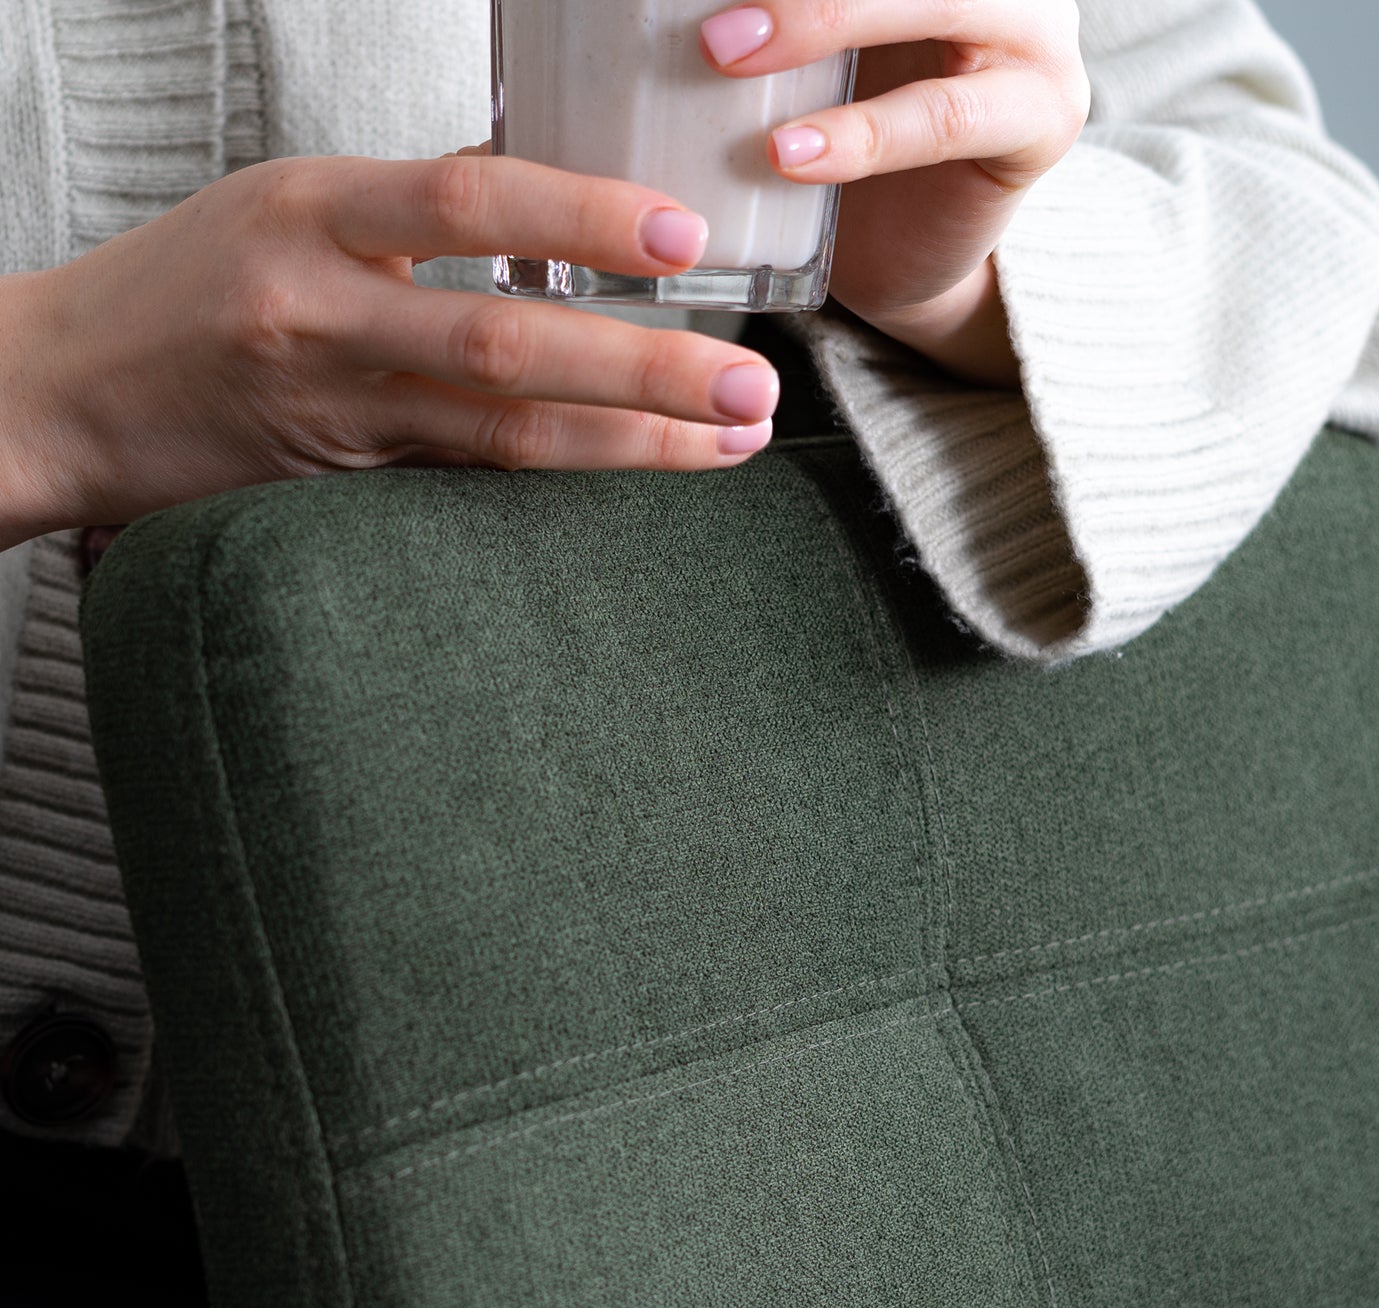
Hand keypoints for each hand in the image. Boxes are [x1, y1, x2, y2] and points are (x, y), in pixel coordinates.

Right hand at [0, 153, 781, 549]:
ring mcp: (330, 410)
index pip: (469, 201)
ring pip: (503, 435)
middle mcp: (322, 310)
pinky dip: (560, 481)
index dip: (584, 218)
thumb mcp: (288, 204)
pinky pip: (468, 484)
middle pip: (508, 343)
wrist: (59, 390)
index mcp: (314, 209)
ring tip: (733, 444)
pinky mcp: (336, 487)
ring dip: (632, 445)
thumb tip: (547, 192)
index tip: (685, 241)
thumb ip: (414, 209)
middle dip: (646, 369)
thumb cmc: (186, 286)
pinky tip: (640, 478)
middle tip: (752, 386)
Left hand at [698, 0, 1089, 384]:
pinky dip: (865, 135)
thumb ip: (770, 16)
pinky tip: (788, 156)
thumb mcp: (796, 50)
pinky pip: (947, 116)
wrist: (905, 253)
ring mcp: (1038, 37)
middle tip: (705, 12)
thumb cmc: (834, 133)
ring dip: (822, 18)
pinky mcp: (1043, 118)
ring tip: (726, 57)